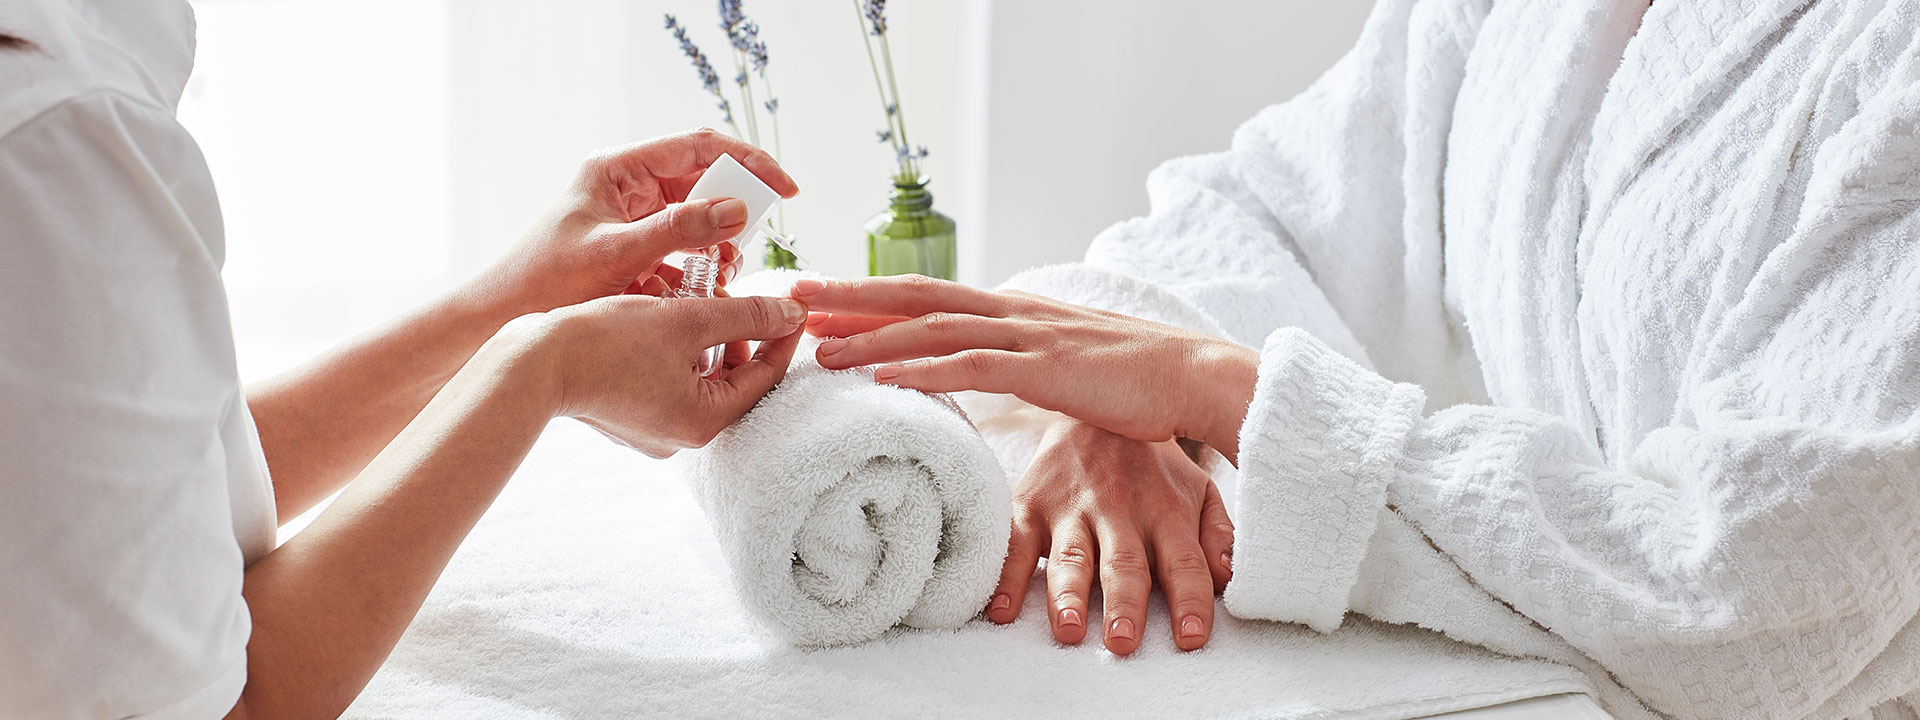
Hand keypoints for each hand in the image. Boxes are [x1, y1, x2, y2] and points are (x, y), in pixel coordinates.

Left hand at [474, 128, 798, 316]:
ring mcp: (629, 217)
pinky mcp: (631, 249)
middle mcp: (626, 186)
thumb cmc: (546, 283)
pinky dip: (698, 267)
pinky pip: (679, 249)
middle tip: (753, 240)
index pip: (699, 147)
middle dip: (734, 210)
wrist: (504, 319)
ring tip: (723, 271)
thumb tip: (738, 209)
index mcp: (618, 169)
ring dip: (718, 244)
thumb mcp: (619, 254)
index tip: (785, 190)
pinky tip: (704, 290)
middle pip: (701, 181)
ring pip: (695, 218)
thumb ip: (680, 229)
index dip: (749, 163)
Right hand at [526, 293, 806, 457]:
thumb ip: (747, 315)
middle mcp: (682, 437)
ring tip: (703, 299)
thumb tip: (793, 312)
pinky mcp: (630, 417)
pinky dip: (679, 351)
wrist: (531, 361)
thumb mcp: (688, 318)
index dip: (782, 334)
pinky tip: (671, 317)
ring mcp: (654, 430)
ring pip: (702, 378)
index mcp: (704, 423)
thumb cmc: (606, 341)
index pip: (765, 377)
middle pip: (734, 380)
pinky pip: (672, 382)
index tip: (793, 302)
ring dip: (709, 338)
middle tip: (741, 295)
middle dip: (742, 334)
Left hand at [793, 275, 1260, 460]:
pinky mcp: (1047, 370)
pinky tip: (881, 374)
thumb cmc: (1138, 380)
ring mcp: (1029, 338)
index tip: (821, 296)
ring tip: (818, 344)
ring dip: (870, 334)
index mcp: (1016, 311)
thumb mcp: (1067, 364)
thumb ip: (1023, 364)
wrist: (1199, 375)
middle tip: (792, 295)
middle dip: (850, 295)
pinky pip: (971, 367)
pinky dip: (921, 367)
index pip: (930, 295)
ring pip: (933, 327)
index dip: (872, 294)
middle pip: (917, 295)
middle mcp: (1014, 313)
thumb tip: (987, 379)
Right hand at [989, 419, 1234, 654]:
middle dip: (1124, 604)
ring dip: (1068, 595)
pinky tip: (1001, 610)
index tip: (1191, 638)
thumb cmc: (1152, 466)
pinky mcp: (1030, 505)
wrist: (1095, 404)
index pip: (1184, 562)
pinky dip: (1006, 578)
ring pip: (1071, 556)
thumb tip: (1227, 577)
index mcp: (1165, 511)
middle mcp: (1119, 510)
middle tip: (1123, 643)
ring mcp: (1071, 508)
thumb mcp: (1197, 489)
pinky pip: (1014, 544)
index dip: (1189, 600)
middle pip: (1124, 564)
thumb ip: (1216, 534)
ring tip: (1069, 629)